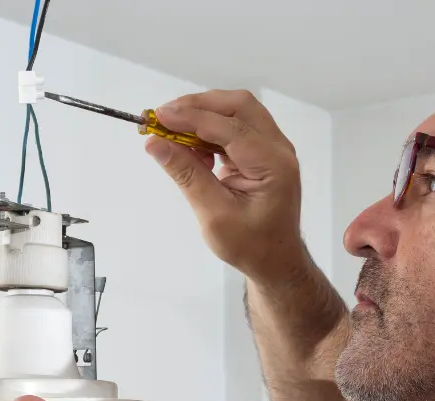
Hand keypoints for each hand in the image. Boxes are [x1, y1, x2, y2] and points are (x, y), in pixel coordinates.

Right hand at [145, 89, 305, 282]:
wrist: (276, 261)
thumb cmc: (251, 246)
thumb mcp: (213, 214)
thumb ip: (186, 174)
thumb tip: (154, 143)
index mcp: (273, 166)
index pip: (230, 128)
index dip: (192, 118)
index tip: (158, 116)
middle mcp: (279, 150)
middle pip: (239, 107)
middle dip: (199, 106)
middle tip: (163, 117)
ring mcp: (274, 149)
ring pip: (238, 112)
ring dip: (204, 115)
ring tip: (173, 132)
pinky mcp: (264, 152)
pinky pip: (237, 127)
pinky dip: (211, 130)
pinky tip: (192, 148)